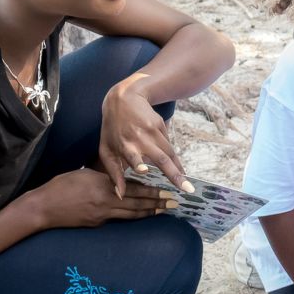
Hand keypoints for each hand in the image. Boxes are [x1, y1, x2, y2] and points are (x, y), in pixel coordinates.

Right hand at [34, 168, 176, 227]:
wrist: (44, 208)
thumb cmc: (61, 186)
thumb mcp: (85, 174)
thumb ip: (104, 177)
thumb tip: (119, 180)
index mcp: (104, 186)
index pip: (134, 189)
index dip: (152, 191)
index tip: (166, 191)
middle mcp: (106, 202)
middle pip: (138, 204)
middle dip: (157, 203)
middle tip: (173, 203)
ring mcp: (102, 215)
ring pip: (131, 214)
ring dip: (149, 213)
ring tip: (163, 211)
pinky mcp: (96, 224)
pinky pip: (118, 219)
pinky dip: (131, 216)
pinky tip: (139, 215)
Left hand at [97, 76, 189, 193]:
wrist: (124, 98)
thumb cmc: (112, 129)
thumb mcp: (106, 150)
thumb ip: (113, 173)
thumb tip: (120, 196)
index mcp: (124, 145)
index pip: (132, 155)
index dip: (138, 163)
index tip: (144, 170)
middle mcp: (140, 139)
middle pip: (160, 159)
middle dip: (174, 174)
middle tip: (186, 189)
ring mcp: (152, 132)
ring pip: (169, 154)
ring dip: (178, 171)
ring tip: (186, 186)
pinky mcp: (161, 126)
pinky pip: (170, 147)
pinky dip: (175, 161)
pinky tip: (180, 172)